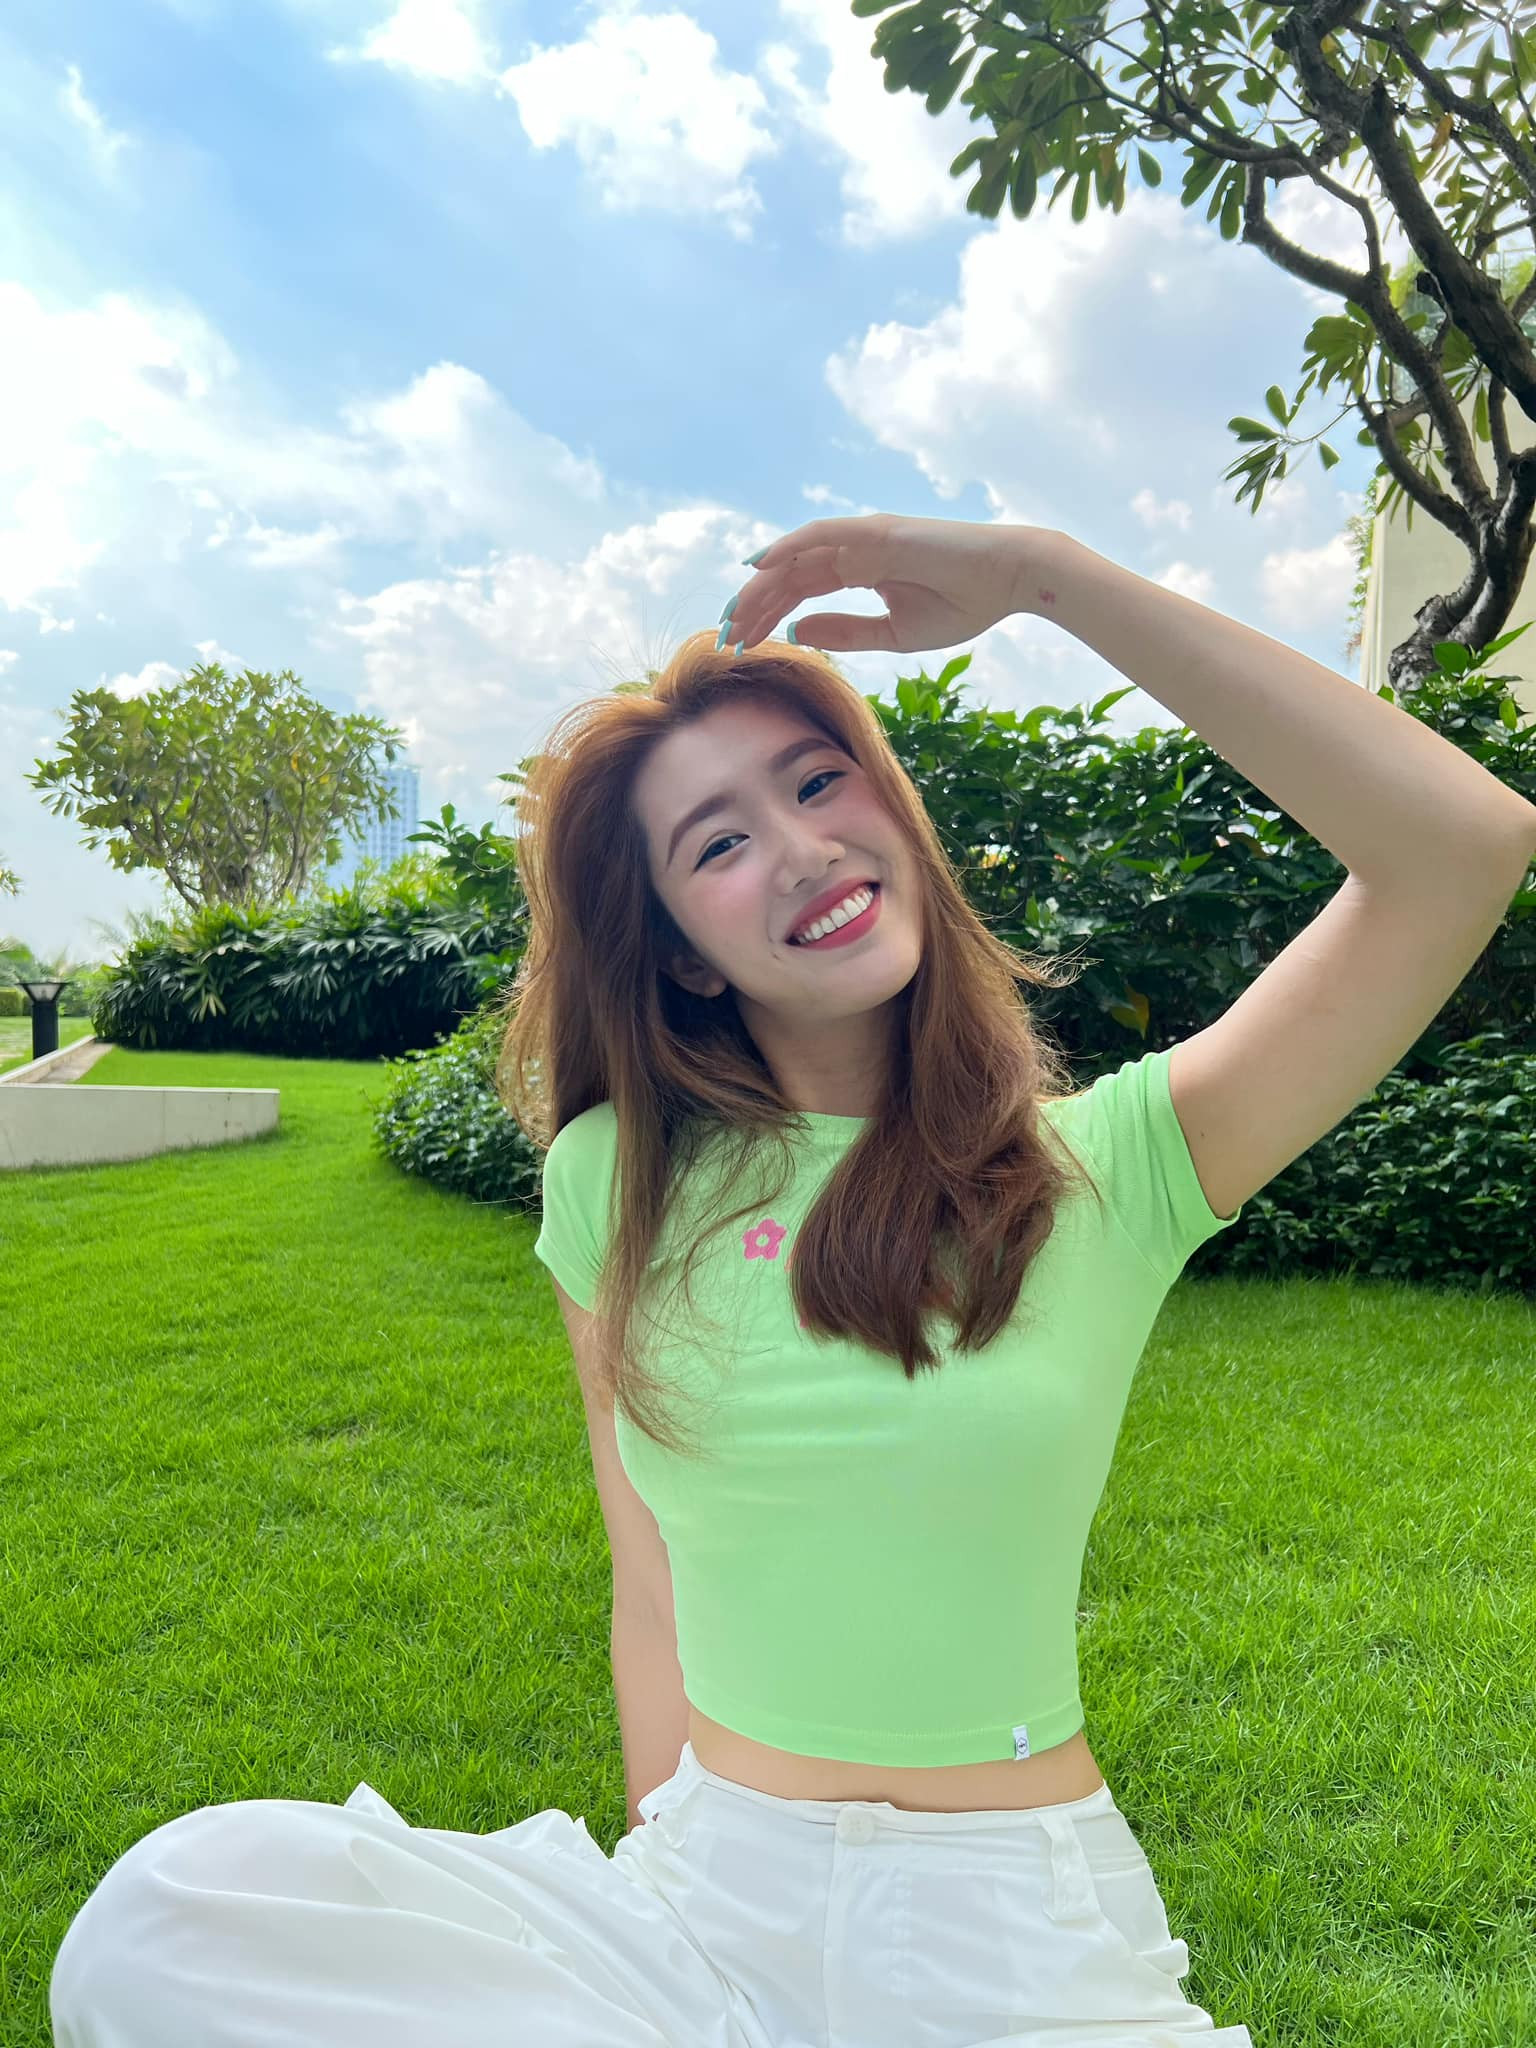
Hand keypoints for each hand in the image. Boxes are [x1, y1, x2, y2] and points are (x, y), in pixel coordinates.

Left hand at [726, 513, 1055, 656]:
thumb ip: (846, 633)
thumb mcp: (893, 634)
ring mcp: (862, 537)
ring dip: (762, 586)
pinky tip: (758, 565)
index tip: (741, 645)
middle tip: (725, 637)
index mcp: (857, 571)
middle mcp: (853, 550)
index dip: (767, 617)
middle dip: (754, 606)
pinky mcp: (875, 530)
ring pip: (796, 557)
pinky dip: (787, 545)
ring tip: (733, 613)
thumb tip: (797, 633)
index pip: (799, 592)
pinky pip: (821, 534)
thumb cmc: (961, 605)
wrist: (1007, 581)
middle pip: (788, 576)